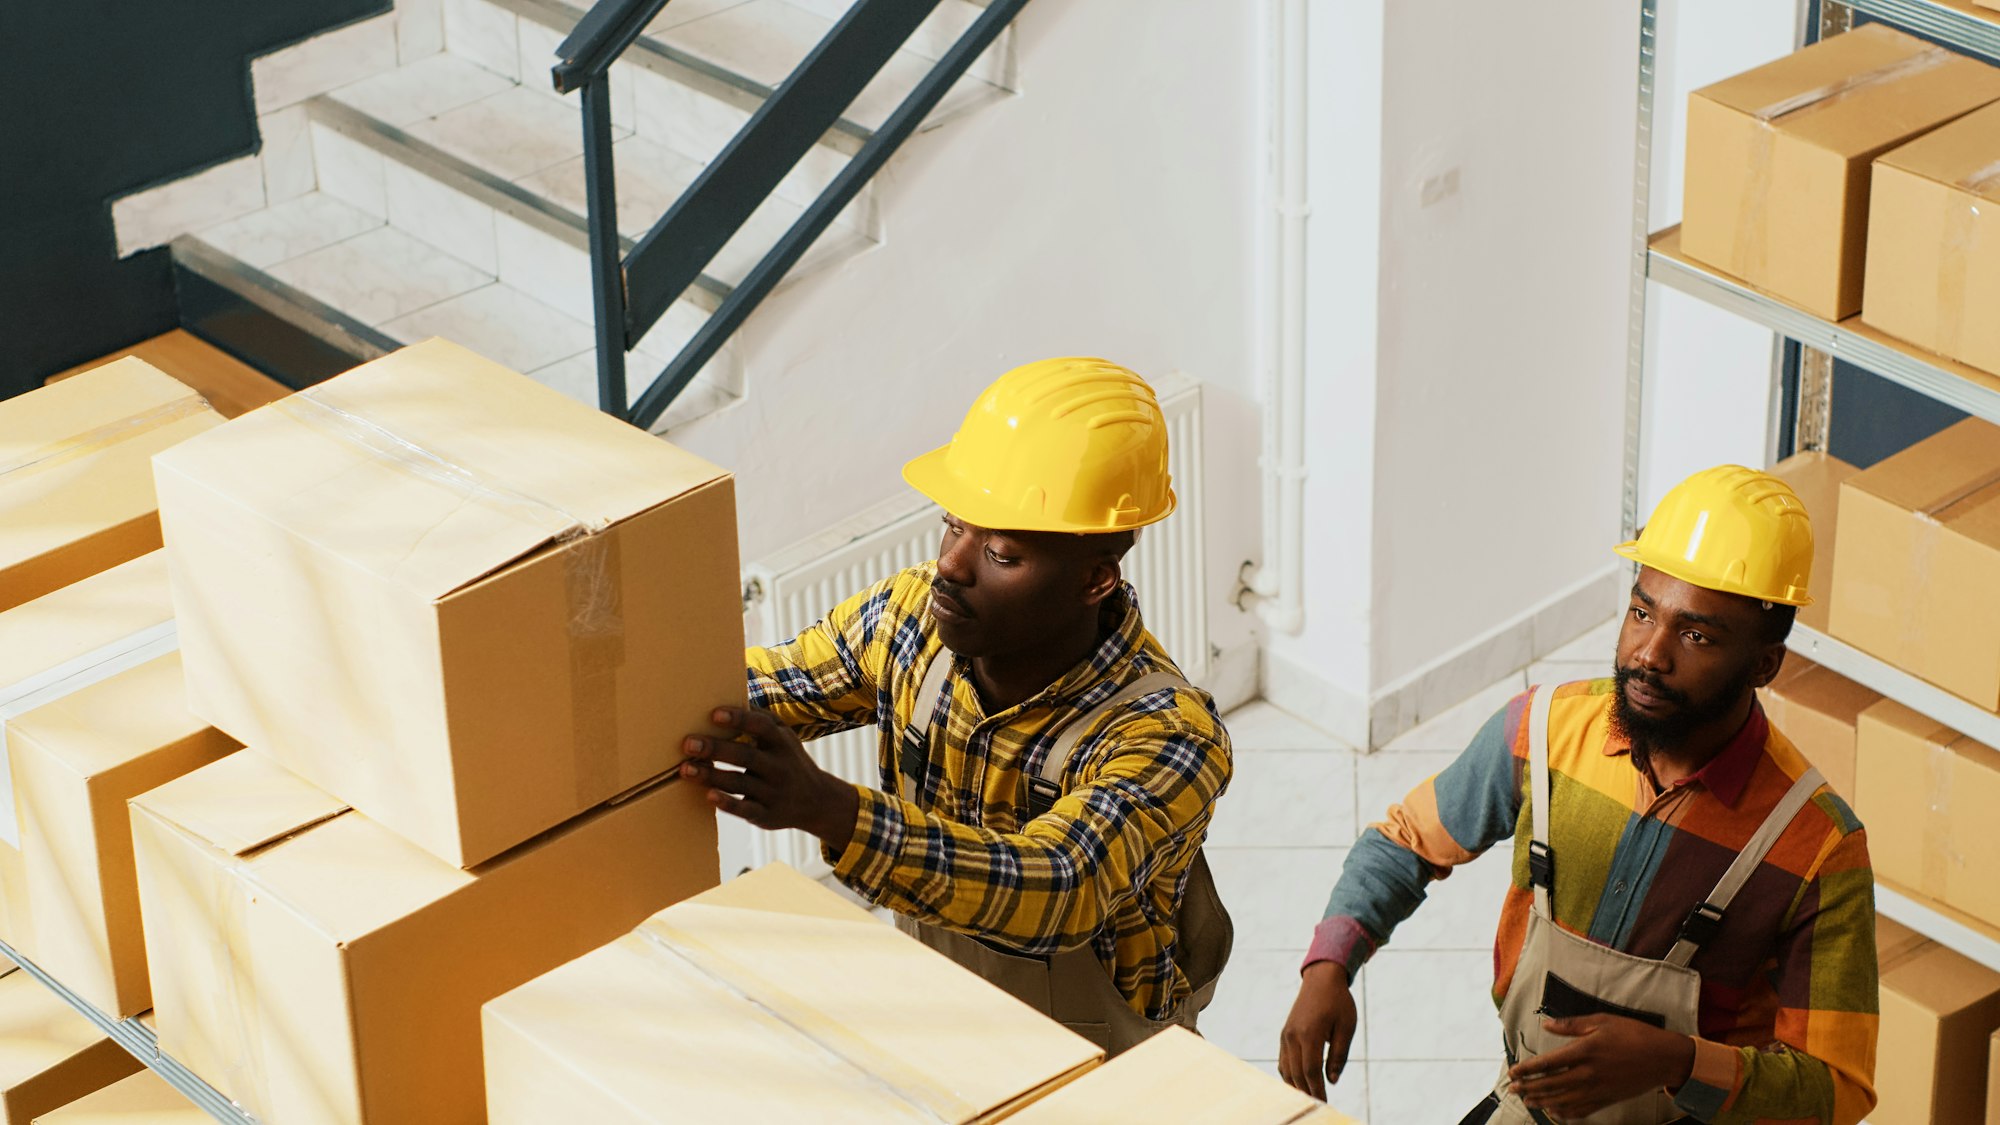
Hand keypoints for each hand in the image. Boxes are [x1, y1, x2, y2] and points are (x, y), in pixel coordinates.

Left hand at [680, 708, 859, 845]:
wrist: (817, 801)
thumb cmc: (789, 761)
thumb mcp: (784, 737)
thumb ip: (762, 719)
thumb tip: (733, 694)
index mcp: (782, 743)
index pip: (762, 727)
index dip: (739, 719)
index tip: (714, 714)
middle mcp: (780, 767)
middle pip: (746, 755)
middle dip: (716, 748)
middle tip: (688, 743)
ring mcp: (774, 792)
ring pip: (740, 782)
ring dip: (711, 775)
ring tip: (685, 769)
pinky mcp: (767, 815)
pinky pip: (745, 809)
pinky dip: (727, 803)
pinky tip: (708, 796)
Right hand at [1278, 961, 1357, 1099]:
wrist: (1321, 979)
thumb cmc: (1338, 1002)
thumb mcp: (1346, 1028)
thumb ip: (1339, 1055)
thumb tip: (1332, 1080)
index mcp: (1310, 1033)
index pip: (1311, 1070)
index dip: (1317, 1089)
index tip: (1324, 1103)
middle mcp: (1293, 1035)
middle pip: (1296, 1072)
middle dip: (1307, 1091)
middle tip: (1318, 1104)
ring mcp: (1286, 1034)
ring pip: (1286, 1068)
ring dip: (1296, 1085)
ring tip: (1309, 1097)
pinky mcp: (1285, 1034)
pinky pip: (1284, 1060)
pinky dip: (1290, 1074)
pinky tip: (1300, 1082)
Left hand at [1509, 1014, 1694, 1116]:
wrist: (1664, 1058)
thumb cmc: (1634, 1034)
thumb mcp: (1602, 1021)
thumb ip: (1572, 1025)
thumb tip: (1547, 1024)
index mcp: (1585, 1051)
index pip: (1549, 1063)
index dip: (1528, 1069)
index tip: (1513, 1071)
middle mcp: (1589, 1073)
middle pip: (1551, 1084)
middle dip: (1529, 1087)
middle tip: (1512, 1089)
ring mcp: (1598, 1089)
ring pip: (1564, 1100)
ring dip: (1542, 1101)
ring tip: (1527, 1101)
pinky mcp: (1608, 1099)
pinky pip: (1582, 1110)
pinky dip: (1566, 1113)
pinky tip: (1554, 1112)